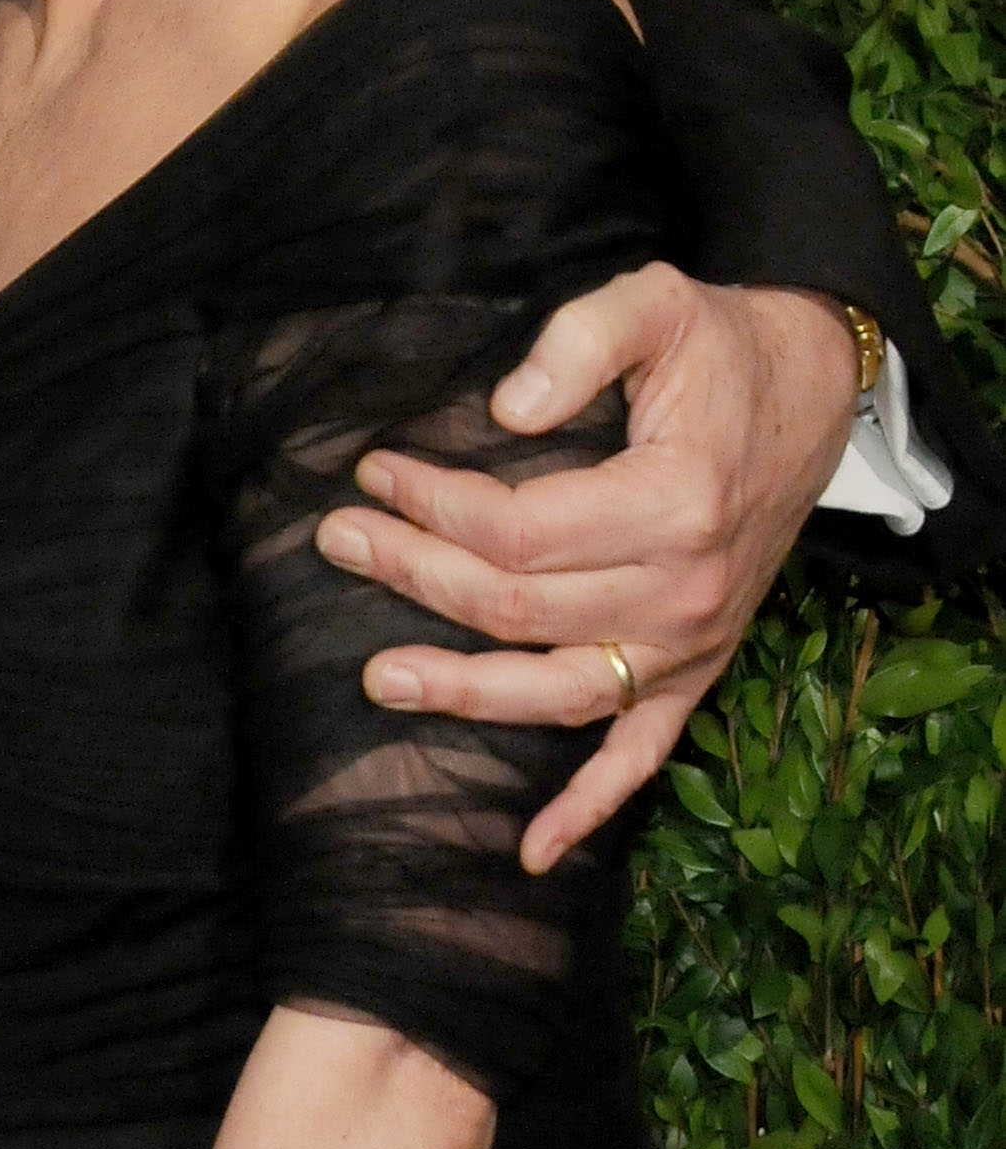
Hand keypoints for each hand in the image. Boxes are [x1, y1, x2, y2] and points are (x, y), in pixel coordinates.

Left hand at [317, 270, 855, 872]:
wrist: (811, 393)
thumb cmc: (722, 347)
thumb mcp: (658, 301)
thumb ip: (579, 341)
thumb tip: (505, 412)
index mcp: (674, 504)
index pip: (519, 531)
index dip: (433, 506)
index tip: (372, 474)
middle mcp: (685, 592)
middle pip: (519, 609)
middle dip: (415, 575)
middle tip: (336, 542)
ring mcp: (692, 644)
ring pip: (557, 692)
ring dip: (464, 692)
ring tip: (378, 676)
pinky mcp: (697, 669)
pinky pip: (641, 754)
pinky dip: (588, 807)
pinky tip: (530, 848)